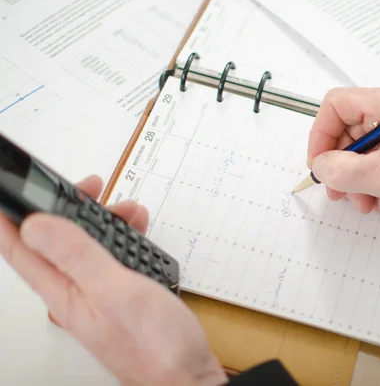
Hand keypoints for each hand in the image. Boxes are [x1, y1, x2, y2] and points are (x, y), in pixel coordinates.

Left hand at [0, 175, 226, 385]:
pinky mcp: (122, 297)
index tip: (13, 188)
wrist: (188, 378)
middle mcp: (75, 294)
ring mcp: (99, 296)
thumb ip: (77, 255)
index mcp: (63, 292)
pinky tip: (139, 233)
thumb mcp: (115, 291)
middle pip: (55, 242)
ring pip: (88, 248)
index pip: (20, 249)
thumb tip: (35, 224)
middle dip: (68, 208)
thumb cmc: (155, 345)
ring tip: (128, 209)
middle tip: (89, 186)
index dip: (11, 216)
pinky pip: (112, 259)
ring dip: (102, 221)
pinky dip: (123, 238)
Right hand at [307, 86, 379, 223]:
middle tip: (340, 194)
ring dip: (360, 182)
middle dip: (343, 168)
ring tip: (370, 205)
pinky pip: (379, 161)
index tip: (319, 164)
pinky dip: (377, 184)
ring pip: (362, 151)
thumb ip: (344, 171)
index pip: (336, 105)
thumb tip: (321, 166)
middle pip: (347, 132)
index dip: (321, 135)